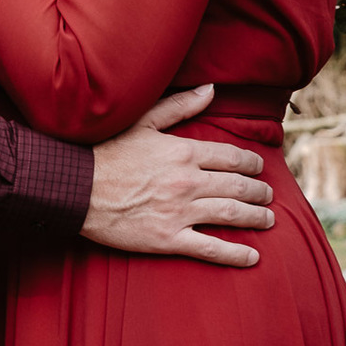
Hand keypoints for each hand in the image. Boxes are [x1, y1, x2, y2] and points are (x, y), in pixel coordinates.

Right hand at [83, 85, 272, 266]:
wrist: (77, 186)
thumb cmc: (107, 150)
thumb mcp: (143, 120)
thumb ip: (180, 105)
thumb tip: (210, 89)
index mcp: (182, 151)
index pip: (230, 157)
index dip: (250, 163)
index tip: (259, 167)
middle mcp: (187, 181)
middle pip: (236, 186)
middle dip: (259, 192)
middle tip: (269, 195)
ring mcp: (180, 212)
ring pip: (230, 215)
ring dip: (255, 218)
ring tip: (269, 219)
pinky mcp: (169, 239)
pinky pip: (210, 248)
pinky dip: (235, 254)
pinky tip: (252, 257)